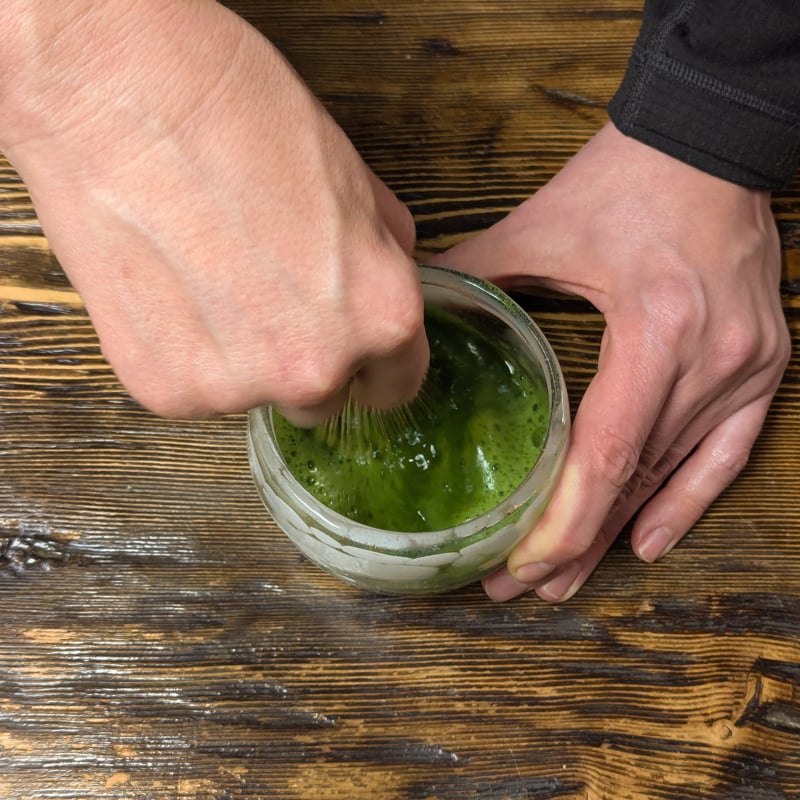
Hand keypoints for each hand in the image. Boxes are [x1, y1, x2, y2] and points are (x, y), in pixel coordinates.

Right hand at [0, 0, 427, 420]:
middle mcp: (316, 369)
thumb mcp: (351, 179)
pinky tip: (168, 289)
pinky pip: (192, 388)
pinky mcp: (163, 388)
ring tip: (208, 280)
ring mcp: (236, 387)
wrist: (118, 94)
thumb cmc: (239, 117)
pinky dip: (183, 353)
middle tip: (266, 298)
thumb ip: (380, 252)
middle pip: (322, 399)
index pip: (396, 385)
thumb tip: (383, 275)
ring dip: (241, 359)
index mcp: (382, 318)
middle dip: (304, 360)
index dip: (375, 366)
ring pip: (253, 395)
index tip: (352, 354)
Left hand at [433, 121, 790, 601]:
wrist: (708, 143)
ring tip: (568, 579)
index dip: (560, 523)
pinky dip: (687, 501)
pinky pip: (726, 453)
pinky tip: (648, 541)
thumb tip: (420, 303)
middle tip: (521, 588)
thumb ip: (477, 270)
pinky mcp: (761, 366)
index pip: (605, 454)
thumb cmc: (627, 181)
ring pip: (671, 475)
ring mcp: (743, 368)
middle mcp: (709, 360)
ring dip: (616, 532)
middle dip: (573, 544)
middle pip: (633, 479)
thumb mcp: (543, 227)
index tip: (517, 566)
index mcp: (655, 329)